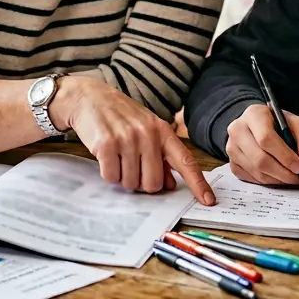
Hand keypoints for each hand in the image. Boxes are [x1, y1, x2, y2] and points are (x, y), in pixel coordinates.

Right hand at [50, 77, 216, 205]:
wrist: (89, 97)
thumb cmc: (119, 116)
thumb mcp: (145, 130)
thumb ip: (159, 156)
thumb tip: (170, 184)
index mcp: (163, 131)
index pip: (186, 161)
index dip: (198, 183)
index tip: (209, 200)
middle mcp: (148, 134)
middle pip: (154, 184)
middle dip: (141, 183)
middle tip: (131, 166)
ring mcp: (128, 138)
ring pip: (131, 183)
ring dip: (122, 177)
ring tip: (117, 156)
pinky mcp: (107, 144)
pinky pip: (111, 177)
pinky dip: (108, 173)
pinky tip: (105, 156)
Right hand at [225, 104, 298, 186]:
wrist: (260, 128)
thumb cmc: (280, 126)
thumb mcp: (298, 125)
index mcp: (254, 114)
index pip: (266, 138)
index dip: (284, 156)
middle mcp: (238, 129)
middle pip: (259, 158)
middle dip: (282, 172)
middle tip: (298, 178)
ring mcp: (232, 147)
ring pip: (255, 171)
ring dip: (277, 179)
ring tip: (291, 178)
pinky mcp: (232, 163)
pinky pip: (251, 178)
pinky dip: (268, 181)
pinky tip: (278, 177)